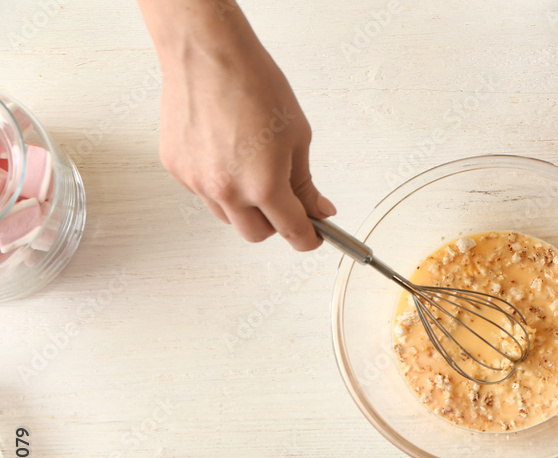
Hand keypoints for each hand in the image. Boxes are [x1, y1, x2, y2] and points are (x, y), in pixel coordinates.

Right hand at [155, 19, 333, 250]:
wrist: (208, 55)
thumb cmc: (253, 84)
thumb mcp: (297, 137)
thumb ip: (305, 183)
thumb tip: (318, 209)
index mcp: (263, 185)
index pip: (291, 231)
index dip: (307, 238)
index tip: (312, 237)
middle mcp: (226, 190)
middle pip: (255, 234)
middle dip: (274, 223)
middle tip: (284, 200)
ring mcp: (197, 182)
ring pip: (227, 216)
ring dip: (244, 206)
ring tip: (252, 167)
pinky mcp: (176, 169)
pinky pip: (202, 192)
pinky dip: (218, 184)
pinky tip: (225, 154)